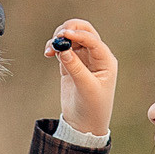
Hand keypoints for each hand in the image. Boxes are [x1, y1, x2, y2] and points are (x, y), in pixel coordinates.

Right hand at [46, 20, 116, 137]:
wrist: (85, 124)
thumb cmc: (93, 108)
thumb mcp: (86, 88)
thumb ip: (75, 68)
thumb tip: (62, 49)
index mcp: (106, 60)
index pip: (92, 40)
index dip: (78, 35)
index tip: (63, 35)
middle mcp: (95, 56)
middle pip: (83, 31)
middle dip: (69, 29)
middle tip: (57, 36)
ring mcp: (82, 59)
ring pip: (70, 38)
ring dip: (59, 39)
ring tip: (50, 50)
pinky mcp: (70, 64)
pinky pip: (62, 49)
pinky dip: (54, 47)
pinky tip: (48, 53)